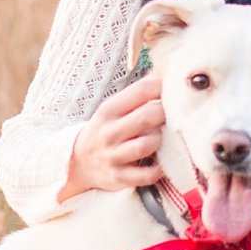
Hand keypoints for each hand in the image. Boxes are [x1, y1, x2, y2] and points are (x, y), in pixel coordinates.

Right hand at [58, 73, 164, 201]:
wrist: (78, 163)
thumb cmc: (105, 130)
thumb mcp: (112, 109)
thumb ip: (136, 94)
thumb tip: (163, 71)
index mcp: (109, 111)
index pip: (140, 91)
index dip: (161, 88)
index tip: (172, 89)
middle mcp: (109, 133)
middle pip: (145, 117)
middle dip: (164, 114)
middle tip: (172, 115)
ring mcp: (113, 156)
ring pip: (145, 145)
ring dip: (159, 140)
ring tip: (161, 138)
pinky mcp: (118, 178)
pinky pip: (145, 175)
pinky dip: (158, 170)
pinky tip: (161, 163)